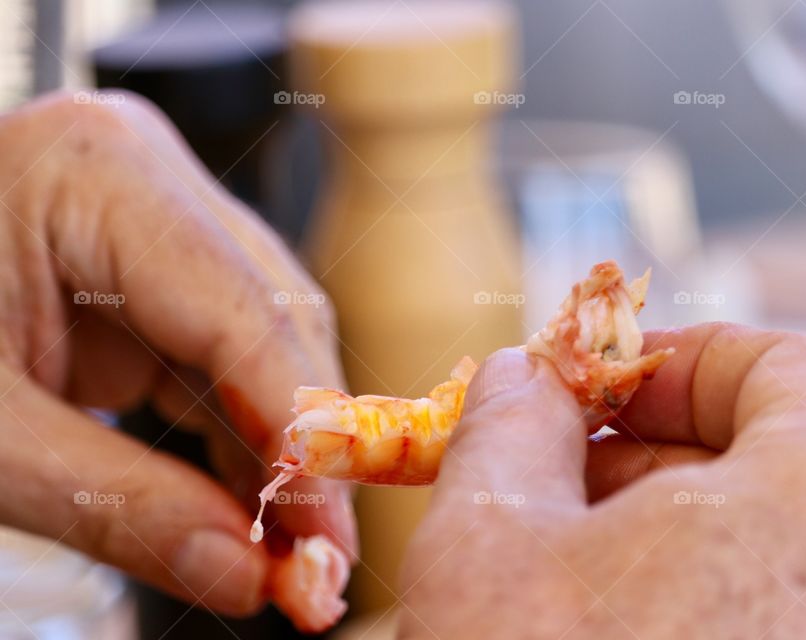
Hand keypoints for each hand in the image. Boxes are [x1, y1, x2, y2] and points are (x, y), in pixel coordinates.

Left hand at [0, 92, 354, 615]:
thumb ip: (123, 510)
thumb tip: (247, 577)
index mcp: (101, 175)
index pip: (245, 315)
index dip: (301, 440)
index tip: (329, 543)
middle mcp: (149, 178)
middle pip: (274, 323)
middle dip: (298, 453)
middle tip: (316, 565)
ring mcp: (154, 217)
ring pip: (263, 342)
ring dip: (277, 452)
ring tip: (287, 552)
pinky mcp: (148, 268)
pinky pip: (220, 352)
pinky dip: (237, 435)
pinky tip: (250, 506)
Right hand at [399, 323, 805, 637]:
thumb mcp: (488, 537)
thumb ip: (508, 423)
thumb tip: (521, 377)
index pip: (784, 365)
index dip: (677, 358)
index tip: (594, 384)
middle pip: (780, 454)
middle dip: (652, 447)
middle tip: (550, 468)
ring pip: (776, 548)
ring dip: (665, 530)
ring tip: (561, 557)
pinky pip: (784, 620)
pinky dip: (697, 602)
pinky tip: (606, 629)